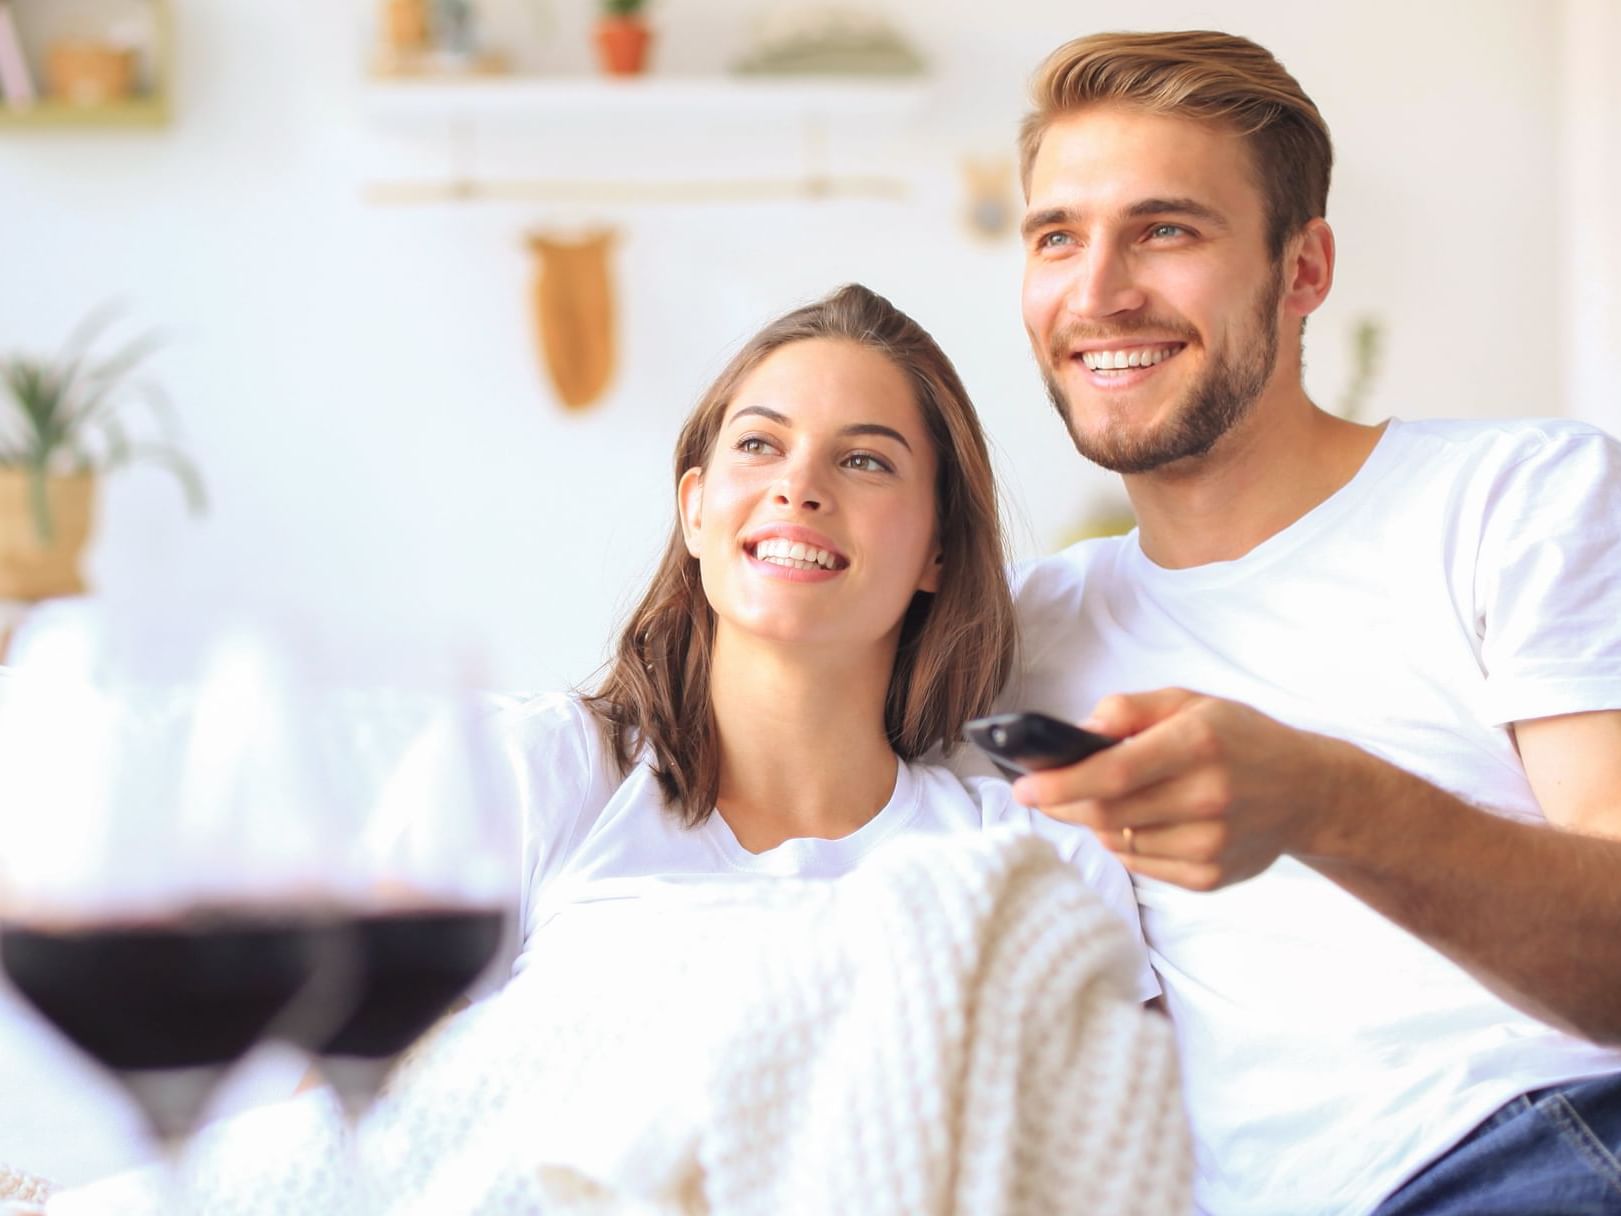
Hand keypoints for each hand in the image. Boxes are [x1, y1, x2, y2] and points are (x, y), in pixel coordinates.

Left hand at [1010, 689, 1358, 890]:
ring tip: (1105, 799)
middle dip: (1062, 805)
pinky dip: (1125, 844)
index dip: (1059, 784)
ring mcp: (1210, 844)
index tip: (1021, 786)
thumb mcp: (1189, 703)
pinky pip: (1141, 865)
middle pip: (1104, 813)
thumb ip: (1129, 710)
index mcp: (1197, 744)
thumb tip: (1076, 733)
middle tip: (1039, 793)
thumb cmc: (1238, 739)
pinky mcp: (1210, 878)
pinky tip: (1143, 822)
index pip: (1111, 773)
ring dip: (1095, 822)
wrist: (1308, 792)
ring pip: (1117, 842)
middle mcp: (1207, 797)